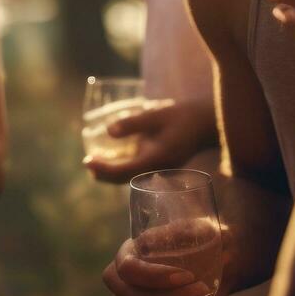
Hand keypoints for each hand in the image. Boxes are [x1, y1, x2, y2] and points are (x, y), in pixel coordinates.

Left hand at [85, 99, 216, 183]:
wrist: (207, 124)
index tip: (87, 161)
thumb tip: (108, 131)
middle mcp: (158, 169)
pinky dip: (123, 168)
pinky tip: (114, 158)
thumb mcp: (156, 115)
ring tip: (94, 163)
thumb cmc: (183, 117)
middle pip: (125, 179)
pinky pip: (138, 172)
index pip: (125, 170)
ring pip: (131, 178)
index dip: (104, 168)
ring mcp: (160, 170)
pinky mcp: (161, 166)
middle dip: (104, 174)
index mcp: (157, 158)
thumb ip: (132, 123)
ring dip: (112, 173)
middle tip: (87, 163)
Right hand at [102, 230, 228, 295]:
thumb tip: (153, 250)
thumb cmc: (200, 240)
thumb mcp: (195, 230)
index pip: (128, 269)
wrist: (214, 256)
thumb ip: (182, 236)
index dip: (155, 277)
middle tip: (202, 290)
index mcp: (129, 251)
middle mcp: (120, 276)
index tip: (188, 276)